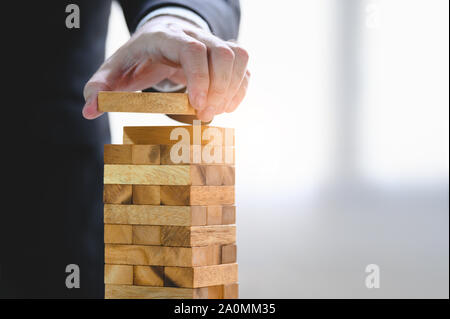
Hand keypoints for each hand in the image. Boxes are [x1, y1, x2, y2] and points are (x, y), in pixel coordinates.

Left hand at [83, 15, 249, 121]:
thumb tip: (89, 109)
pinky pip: (243, 66)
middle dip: (219, 89)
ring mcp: (211, 43)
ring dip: (232, 88)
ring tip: (216, 111)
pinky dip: (240, 88)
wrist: (157, 39)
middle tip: (205, 115)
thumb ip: (99, 87)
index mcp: (165, 38)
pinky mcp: (223, 54)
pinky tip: (226, 106)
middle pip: (221, 52)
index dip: (199, 78)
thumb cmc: (136, 58)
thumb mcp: (114, 70)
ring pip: (238, 56)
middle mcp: (193, 35)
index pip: (191, 50)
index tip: (196, 106)